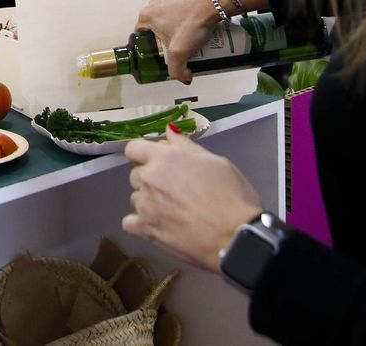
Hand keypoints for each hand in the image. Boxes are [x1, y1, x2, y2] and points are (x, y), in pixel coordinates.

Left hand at [122, 130, 262, 270]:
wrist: (235, 235)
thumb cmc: (232, 196)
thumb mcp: (216, 161)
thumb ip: (187, 146)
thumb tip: (170, 131)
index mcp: (164, 158)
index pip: (134, 149)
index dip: (144, 154)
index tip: (157, 162)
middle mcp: (149, 178)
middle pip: (136, 174)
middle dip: (150, 179)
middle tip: (174, 189)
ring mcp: (145, 205)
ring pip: (136, 199)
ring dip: (148, 202)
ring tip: (173, 212)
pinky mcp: (145, 230)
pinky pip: (130, 223)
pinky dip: (141, 224)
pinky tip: (158, 226)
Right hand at [134, 0, 265, 82]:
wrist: (214, 3)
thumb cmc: (192, 23)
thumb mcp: (179, 52)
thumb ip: (177, 71)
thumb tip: (184, 78)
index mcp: (145, 16)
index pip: (140, 38)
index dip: (150, 50)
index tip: (162, 57)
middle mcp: (153, 5)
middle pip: (154, 31)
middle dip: (164, 42)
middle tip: (177, 52)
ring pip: (166, 22)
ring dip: (174, 33)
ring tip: (187, 42)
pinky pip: (176, 15)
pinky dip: (182, 23)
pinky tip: (193, 30)